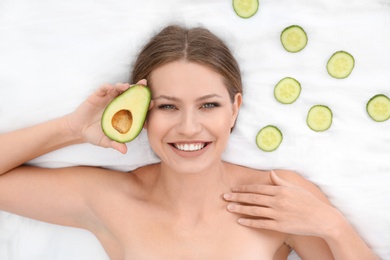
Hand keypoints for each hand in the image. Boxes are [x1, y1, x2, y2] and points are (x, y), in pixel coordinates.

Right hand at [66, 80, 146, 153]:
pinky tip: (111, 87)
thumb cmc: (95, 135)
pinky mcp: (97, 95)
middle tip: (144, 85)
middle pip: (130, 94)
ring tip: (127, 87)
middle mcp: (118, 104)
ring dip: (123, 86)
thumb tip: (124, 151)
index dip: (145, 104)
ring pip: (118, 89)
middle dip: (138, 89)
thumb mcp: (106, 141)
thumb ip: (115, 144)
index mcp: (124, 114)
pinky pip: (103, 88)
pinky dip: (107, 87)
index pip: (137, 107)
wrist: (79, 129)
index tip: (152, 103)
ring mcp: (108, 98)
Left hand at [223, 171, 337, 237]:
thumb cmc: (309, 202)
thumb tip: (271, 173)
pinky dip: (250, 222)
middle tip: (224, 197)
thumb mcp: (295, 188)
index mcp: (280, 190)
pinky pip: (261, 223)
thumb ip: (281, 181)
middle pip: (253, 198)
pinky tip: (240, 221)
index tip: (234, 189)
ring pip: (254, 210)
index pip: (258, 188)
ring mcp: (278, 213)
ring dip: (240, 209)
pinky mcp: (280, 225)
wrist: (323, 218)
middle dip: (237, 197)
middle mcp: (277, 200)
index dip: (244, 189)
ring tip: (228, 208)